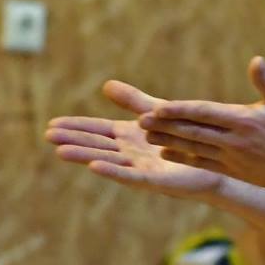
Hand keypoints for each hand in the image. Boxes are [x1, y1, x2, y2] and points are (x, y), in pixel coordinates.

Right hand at [46, 81, 222, 198]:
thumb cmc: (187, 138)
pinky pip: (130, 176)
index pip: (96, 131)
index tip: (50, 124)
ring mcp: (141, 168)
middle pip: (96, 145)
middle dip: (72, 140)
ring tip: (60, 151)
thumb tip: (105, 84)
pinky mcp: (155, 180)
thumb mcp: (156, 114)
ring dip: (84, 156)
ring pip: (108, 161)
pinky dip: (112, 171)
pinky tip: (94, 167)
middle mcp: (131, 154)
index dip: (75, 127)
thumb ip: (133, 101)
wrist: (218, 162)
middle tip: (46, 135)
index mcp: (129, 137)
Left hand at [140, 57, 264, 191]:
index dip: (179, 110)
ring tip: (147, 135)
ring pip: (195, 149)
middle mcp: (236, 141)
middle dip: (166, 125)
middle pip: (193, 132)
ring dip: (170, 141)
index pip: (204, 113)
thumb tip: (256, 60)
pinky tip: (168, 153)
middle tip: (140, 120)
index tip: (158, 107)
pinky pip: (204, 164)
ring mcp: (235, 159)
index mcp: (245, 120)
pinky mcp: (237, 172)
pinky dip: (184, 158)